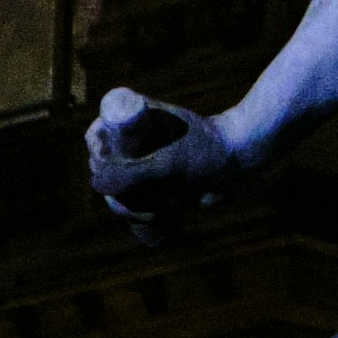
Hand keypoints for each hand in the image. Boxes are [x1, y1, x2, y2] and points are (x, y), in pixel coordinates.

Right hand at [87, 86, 252, 226]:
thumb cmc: (208, 150)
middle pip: (103, 171)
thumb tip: (96, 185)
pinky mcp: (155, 185)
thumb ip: (132, 173)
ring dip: (134, 208)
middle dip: (119, 193)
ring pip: (117, 193)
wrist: (241, 161)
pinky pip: (135, 205)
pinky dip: (145, 217)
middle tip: (146, 201)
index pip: (96, 137)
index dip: (99, 158)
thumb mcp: (168, 163)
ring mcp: (143, 164)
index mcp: (131, 120)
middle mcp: (133, 141)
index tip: (117, 176)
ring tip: (164, 208)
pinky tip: (167, 217)